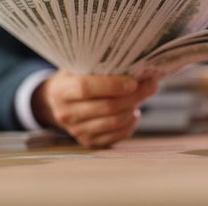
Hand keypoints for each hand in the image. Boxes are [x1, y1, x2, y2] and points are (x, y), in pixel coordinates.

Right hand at [31, 70, 157, 147]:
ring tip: (142, 96)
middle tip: (151, 85)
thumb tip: (136, 65)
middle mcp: (66, 114)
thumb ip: (98, 65)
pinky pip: (118, 135)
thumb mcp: (78, 66)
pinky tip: (133, 112)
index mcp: (61, 91)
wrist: (57, 102)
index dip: (112, 85)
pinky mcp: (88, 142)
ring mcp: (77, 131)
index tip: (133, 81)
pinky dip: (131, 123)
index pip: (86, 88)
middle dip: (134, 96)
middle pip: (106, 107)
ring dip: (134, 108)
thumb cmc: (74, 78)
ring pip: (115, 122)